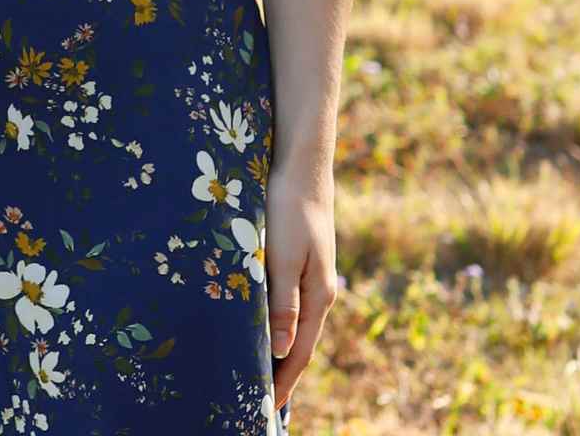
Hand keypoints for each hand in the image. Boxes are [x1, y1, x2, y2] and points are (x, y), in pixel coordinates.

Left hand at [265, 164, 338, 415]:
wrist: (302, 168)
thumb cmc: (289, 209)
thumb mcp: (282, 257)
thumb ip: (283, 303)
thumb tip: (284, 351)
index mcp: (318, 296)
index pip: (299, 353)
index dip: (283, 383)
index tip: (265, 411)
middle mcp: (320, 293)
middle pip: (300, 346)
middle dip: (283, 376)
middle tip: (259, 405)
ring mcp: (313, 280)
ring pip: (296, 328)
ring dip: (281, 355)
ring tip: (261, 379)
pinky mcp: (302, 265)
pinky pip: (291, 308)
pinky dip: (279, 329)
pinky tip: (267, 333)